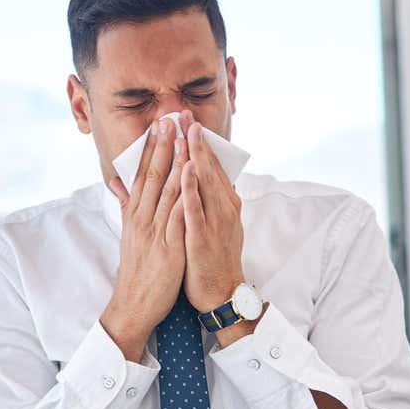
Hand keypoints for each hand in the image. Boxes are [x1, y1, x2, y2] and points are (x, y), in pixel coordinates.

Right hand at [100, 111, 192, 360]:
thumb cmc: (136, 269)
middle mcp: (143, 219)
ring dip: (175, 164)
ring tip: (183, 139)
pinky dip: (184, 199)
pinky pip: (177, 220)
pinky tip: (191, 182)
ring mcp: (156, 233)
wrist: (133, 304)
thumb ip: (126, 205)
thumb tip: (118, 182)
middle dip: (163, 146)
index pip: (143, 174)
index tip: (160, 124)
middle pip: (153, 176)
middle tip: (170, 118)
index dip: (152, 147)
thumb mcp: (128, 233)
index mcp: (135, 214)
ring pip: (165, 193)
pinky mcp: (169, 249)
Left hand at [181, 120, 245, 314]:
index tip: (187, 119)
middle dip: (196, 140)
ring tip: (185, 132)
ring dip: (194, 156)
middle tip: (184, 114)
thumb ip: (204, 200)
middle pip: (209, 167)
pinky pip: (195, 209)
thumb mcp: (211, 224)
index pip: (212, 166)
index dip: (199, 142)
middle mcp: (224, 208)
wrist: (220, 294)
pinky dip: (191, 188)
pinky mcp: (202, 238)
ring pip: (204, 183)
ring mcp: (215, 222)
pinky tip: (186, 170)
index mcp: (225, 204)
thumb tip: (198, 179)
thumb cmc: (212, 259)